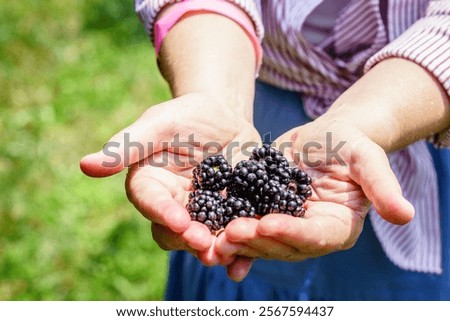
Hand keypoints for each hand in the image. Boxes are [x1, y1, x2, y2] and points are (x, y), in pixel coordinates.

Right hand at [80, 93, 260, 266]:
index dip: (162, 212)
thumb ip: (128, 145)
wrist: (225, 117)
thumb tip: (85, 165)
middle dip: (189, 239)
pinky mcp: (230, 216)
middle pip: (176, 232)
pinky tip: (244, 265)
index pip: (150, 202)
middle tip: (205, 244)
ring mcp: (204, 214)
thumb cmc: (187, 116)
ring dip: (214, 251)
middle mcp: (174, 205)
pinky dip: (239, 254)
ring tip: (228, 254)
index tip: (177, 220)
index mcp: (151, 184)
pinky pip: (232, 237)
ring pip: (204, 240)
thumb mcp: (160, 123)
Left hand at [215, 119, 414, 275]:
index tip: (269, 223)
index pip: (316, 236)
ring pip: (261, 243)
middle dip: (257, 241)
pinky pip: (246, 230)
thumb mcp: (364, 156)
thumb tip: (405, 215)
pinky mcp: (263, 217)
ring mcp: (285, 229)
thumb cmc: (348, 143)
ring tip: (214, 238)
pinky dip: (230, 237)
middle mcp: (309, 234)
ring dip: (238, 244)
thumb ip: (381, 184)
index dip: (293, 232)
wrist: (322, 138)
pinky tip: (210, 238)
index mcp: (337, 225)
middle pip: (283, 246)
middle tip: (231, 233)